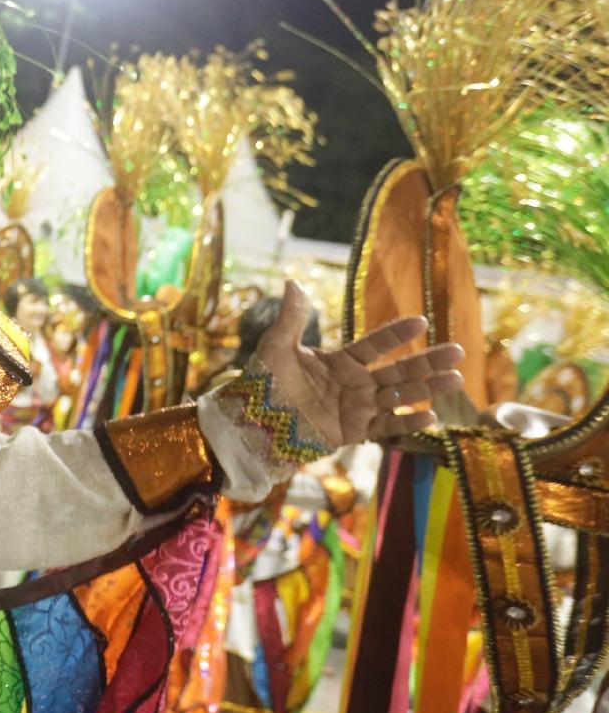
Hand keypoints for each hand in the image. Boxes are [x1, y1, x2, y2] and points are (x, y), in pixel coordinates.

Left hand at [252, 279, 464, 447]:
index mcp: (340, 361)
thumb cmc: (263, 382)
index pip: (374, 345)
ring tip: (457, 379)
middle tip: (458, 351)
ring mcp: (358, 407)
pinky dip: (408, 421)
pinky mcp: (355, 431)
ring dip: (428, 388)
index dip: (396, 335)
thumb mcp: (277, 347)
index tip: (420, 321)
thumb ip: (292, 318)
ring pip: (400, 395)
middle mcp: (355, 383)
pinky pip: (387, 425)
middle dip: (428, 361)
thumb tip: (293, 281)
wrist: (254, 421)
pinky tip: (432, 416)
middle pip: (398, 370)